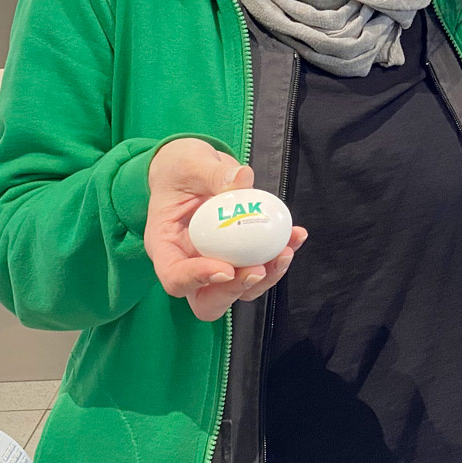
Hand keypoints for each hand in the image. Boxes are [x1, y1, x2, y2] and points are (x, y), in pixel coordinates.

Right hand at [146, 138, 307, 320]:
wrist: (192, 168)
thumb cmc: (180, 167)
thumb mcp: (190, 163)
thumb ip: (213, 173)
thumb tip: (243, 178)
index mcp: (165, 246)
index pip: (175, 278)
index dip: (199, 279)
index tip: (226, 268)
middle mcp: (188, 263)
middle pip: (209, 299)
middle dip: (237, 289)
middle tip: (260, 268)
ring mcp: (214, 263)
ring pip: (240, 289)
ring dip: (266, 275)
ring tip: (286, 249)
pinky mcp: (238, 256)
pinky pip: (260, 265)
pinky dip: (279, 255)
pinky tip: (296, 234)